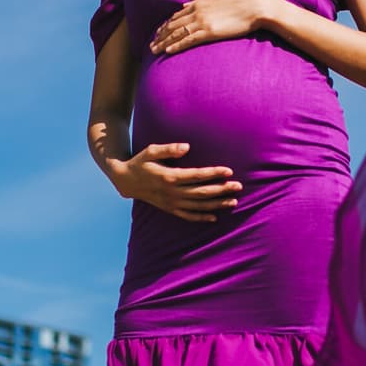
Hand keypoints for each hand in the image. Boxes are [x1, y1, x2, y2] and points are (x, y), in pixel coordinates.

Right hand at [109, 142, 241, 222]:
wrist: (126, 181)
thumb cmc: (141, 162)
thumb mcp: (151, 151)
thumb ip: (169, 148)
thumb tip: (187, 147)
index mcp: (169, 176)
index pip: (197, 175)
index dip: (214, 173)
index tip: (229, 170)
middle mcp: (172, 192)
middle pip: (202, 192)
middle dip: (221, 189)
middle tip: (238, 186)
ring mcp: (171, 203)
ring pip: (198, 206)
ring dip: (217, 204)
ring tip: (233, 201)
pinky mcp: (169, 209)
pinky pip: (188, 216)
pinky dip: (201, 217)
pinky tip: (214, 217)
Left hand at [149, 0, 274, 55]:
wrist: (255, 7)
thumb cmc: (241, 2)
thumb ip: (201, 0)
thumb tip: (187, 4)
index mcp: (199, 2)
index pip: (177, 15)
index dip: (166, 25)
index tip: (158, 32)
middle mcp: (197, 11)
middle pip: (173, 25)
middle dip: (160, 35)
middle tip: (151, 44)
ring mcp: (202, 21)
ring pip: (176, 33)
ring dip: (163, 43)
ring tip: (154, 51)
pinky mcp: (209, 32)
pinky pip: (188, 40)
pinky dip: (176, 46)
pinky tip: (168, 51)